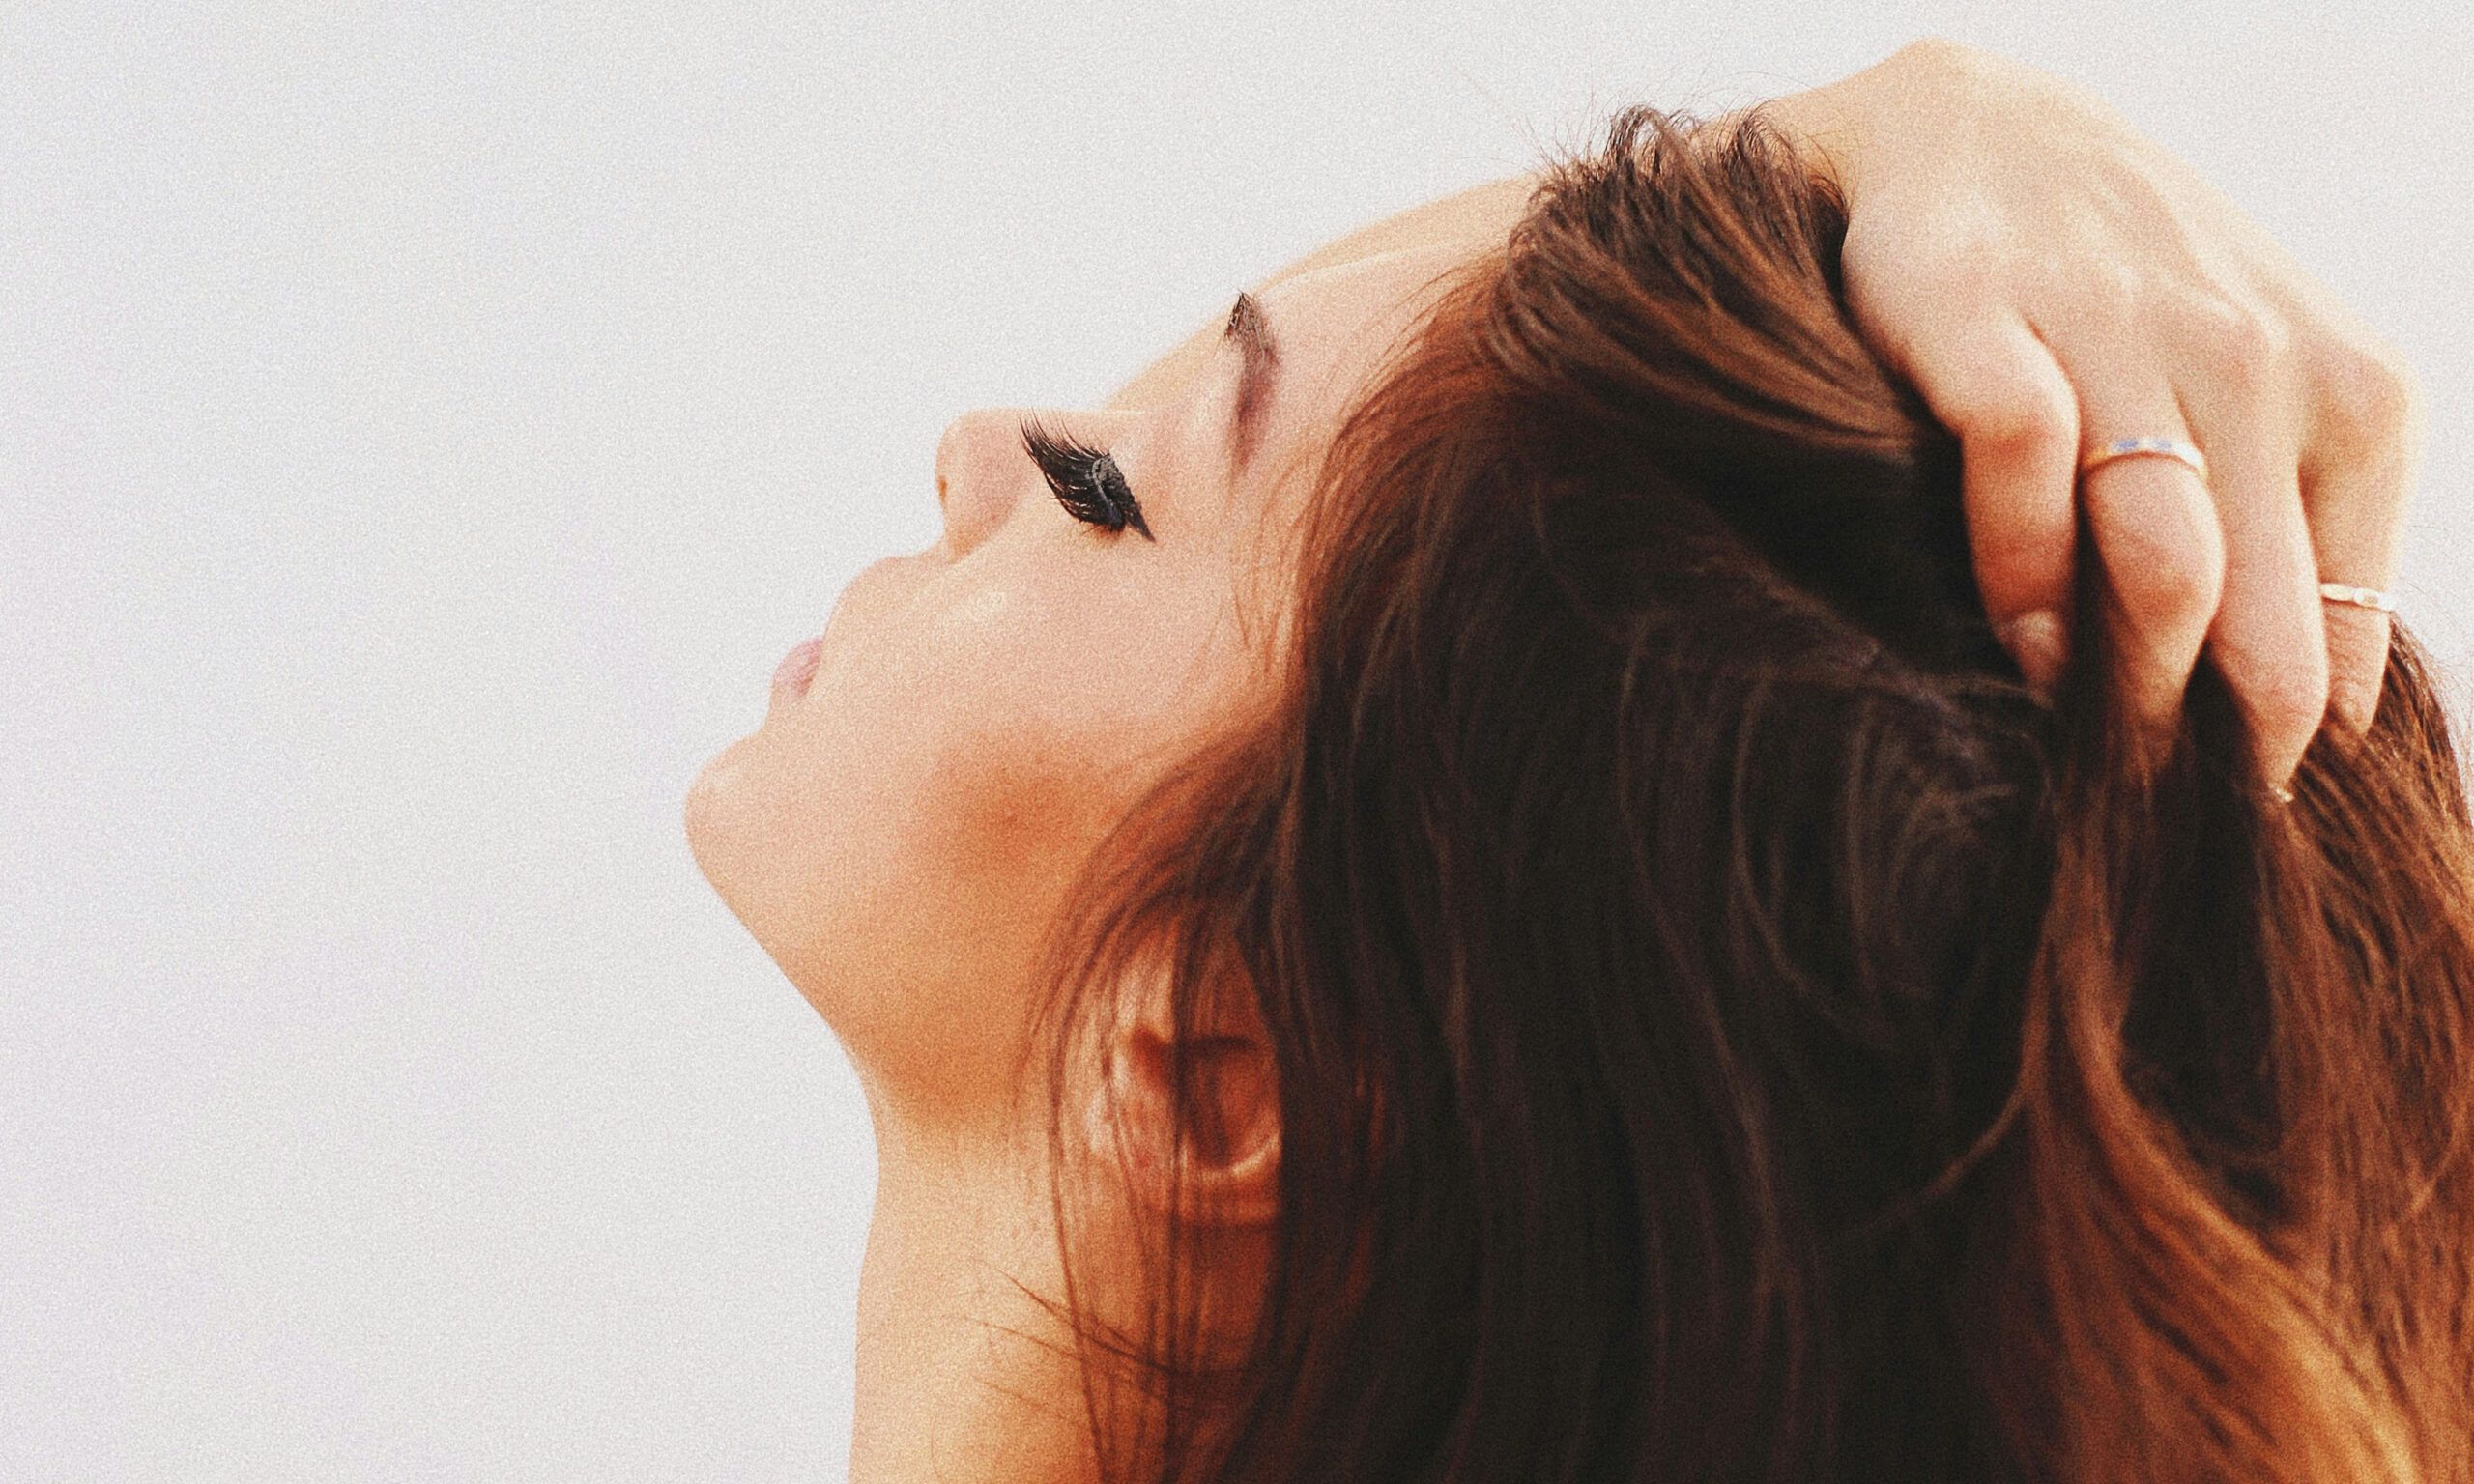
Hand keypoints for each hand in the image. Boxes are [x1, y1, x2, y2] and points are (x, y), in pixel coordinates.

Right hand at [1769, 38, 2425, 787]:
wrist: (1968, 129)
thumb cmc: (2119, 299)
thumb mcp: (2248, 393)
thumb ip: (2282, 532)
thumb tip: (2296, 726)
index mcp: (2345, 392)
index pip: (2338, 627)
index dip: (2281, 737)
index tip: (2220, 797)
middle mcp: (2252, 358)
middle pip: (2259, 621)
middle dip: (2206, 746)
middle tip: (2146, 814)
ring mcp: (2120, 332)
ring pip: (2162, 561)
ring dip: (2116, 683)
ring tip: (2073, 738)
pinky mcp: (1987, 311)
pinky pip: (2022, 470)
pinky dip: (2014, 575)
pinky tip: (2006, 632)